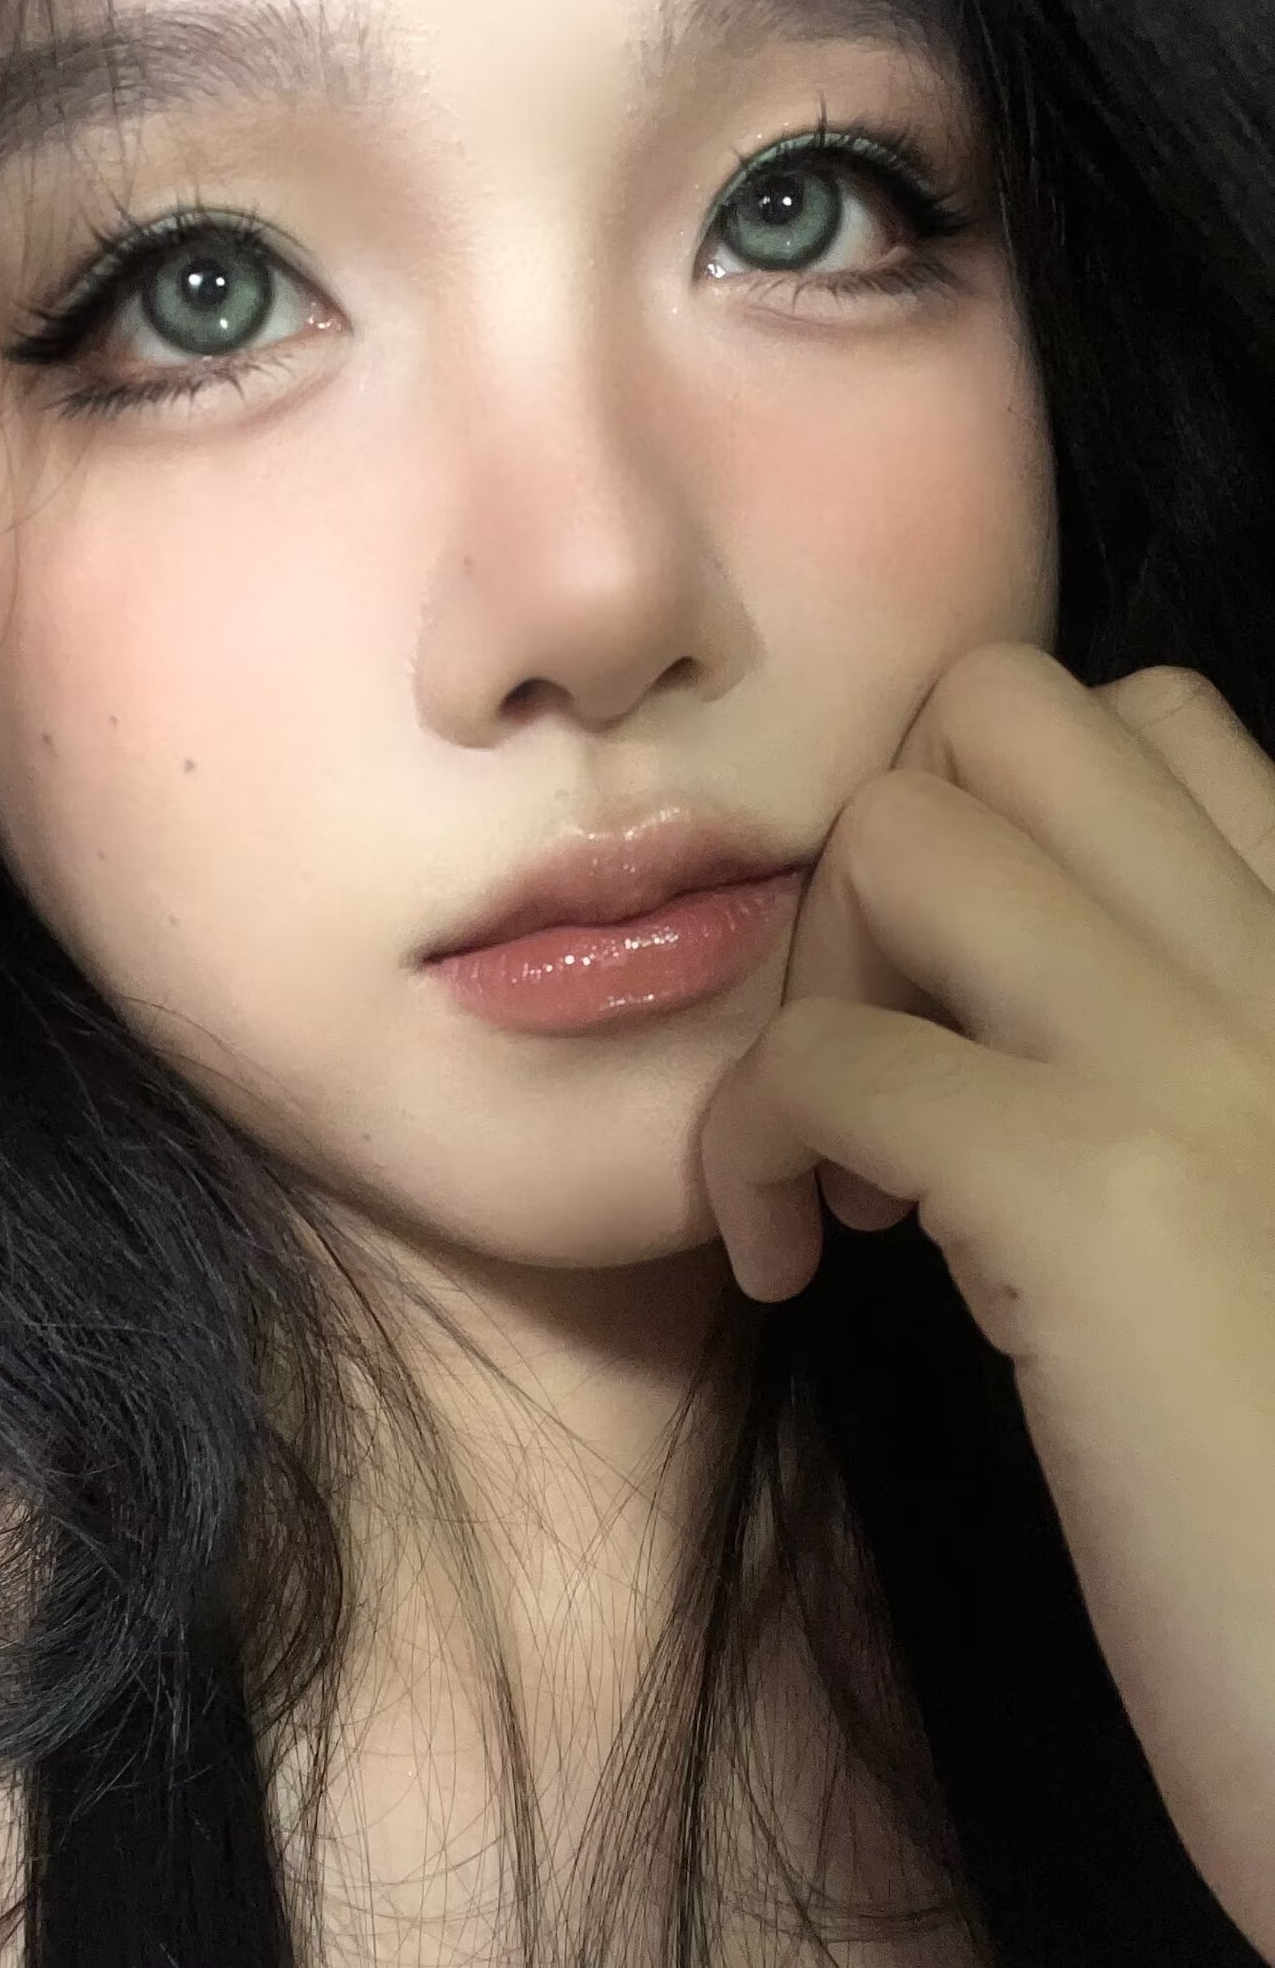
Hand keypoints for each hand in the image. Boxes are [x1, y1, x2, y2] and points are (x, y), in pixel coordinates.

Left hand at [697, 640, 1274, 1960]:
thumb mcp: (1260, 1205)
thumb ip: (1178, 1076)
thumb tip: (987, 1036)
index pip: (1145, 723)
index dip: (1001, 827)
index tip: (966, 999)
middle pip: (1004, 710)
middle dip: (884, 854)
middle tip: (882, 1040)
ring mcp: (1195, 1066)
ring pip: (901, 833)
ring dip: (815, 975)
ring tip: (844, 1155)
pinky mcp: (1093, 1201)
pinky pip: (822, 1057)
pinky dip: (747, 1141)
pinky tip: (792, 1261)